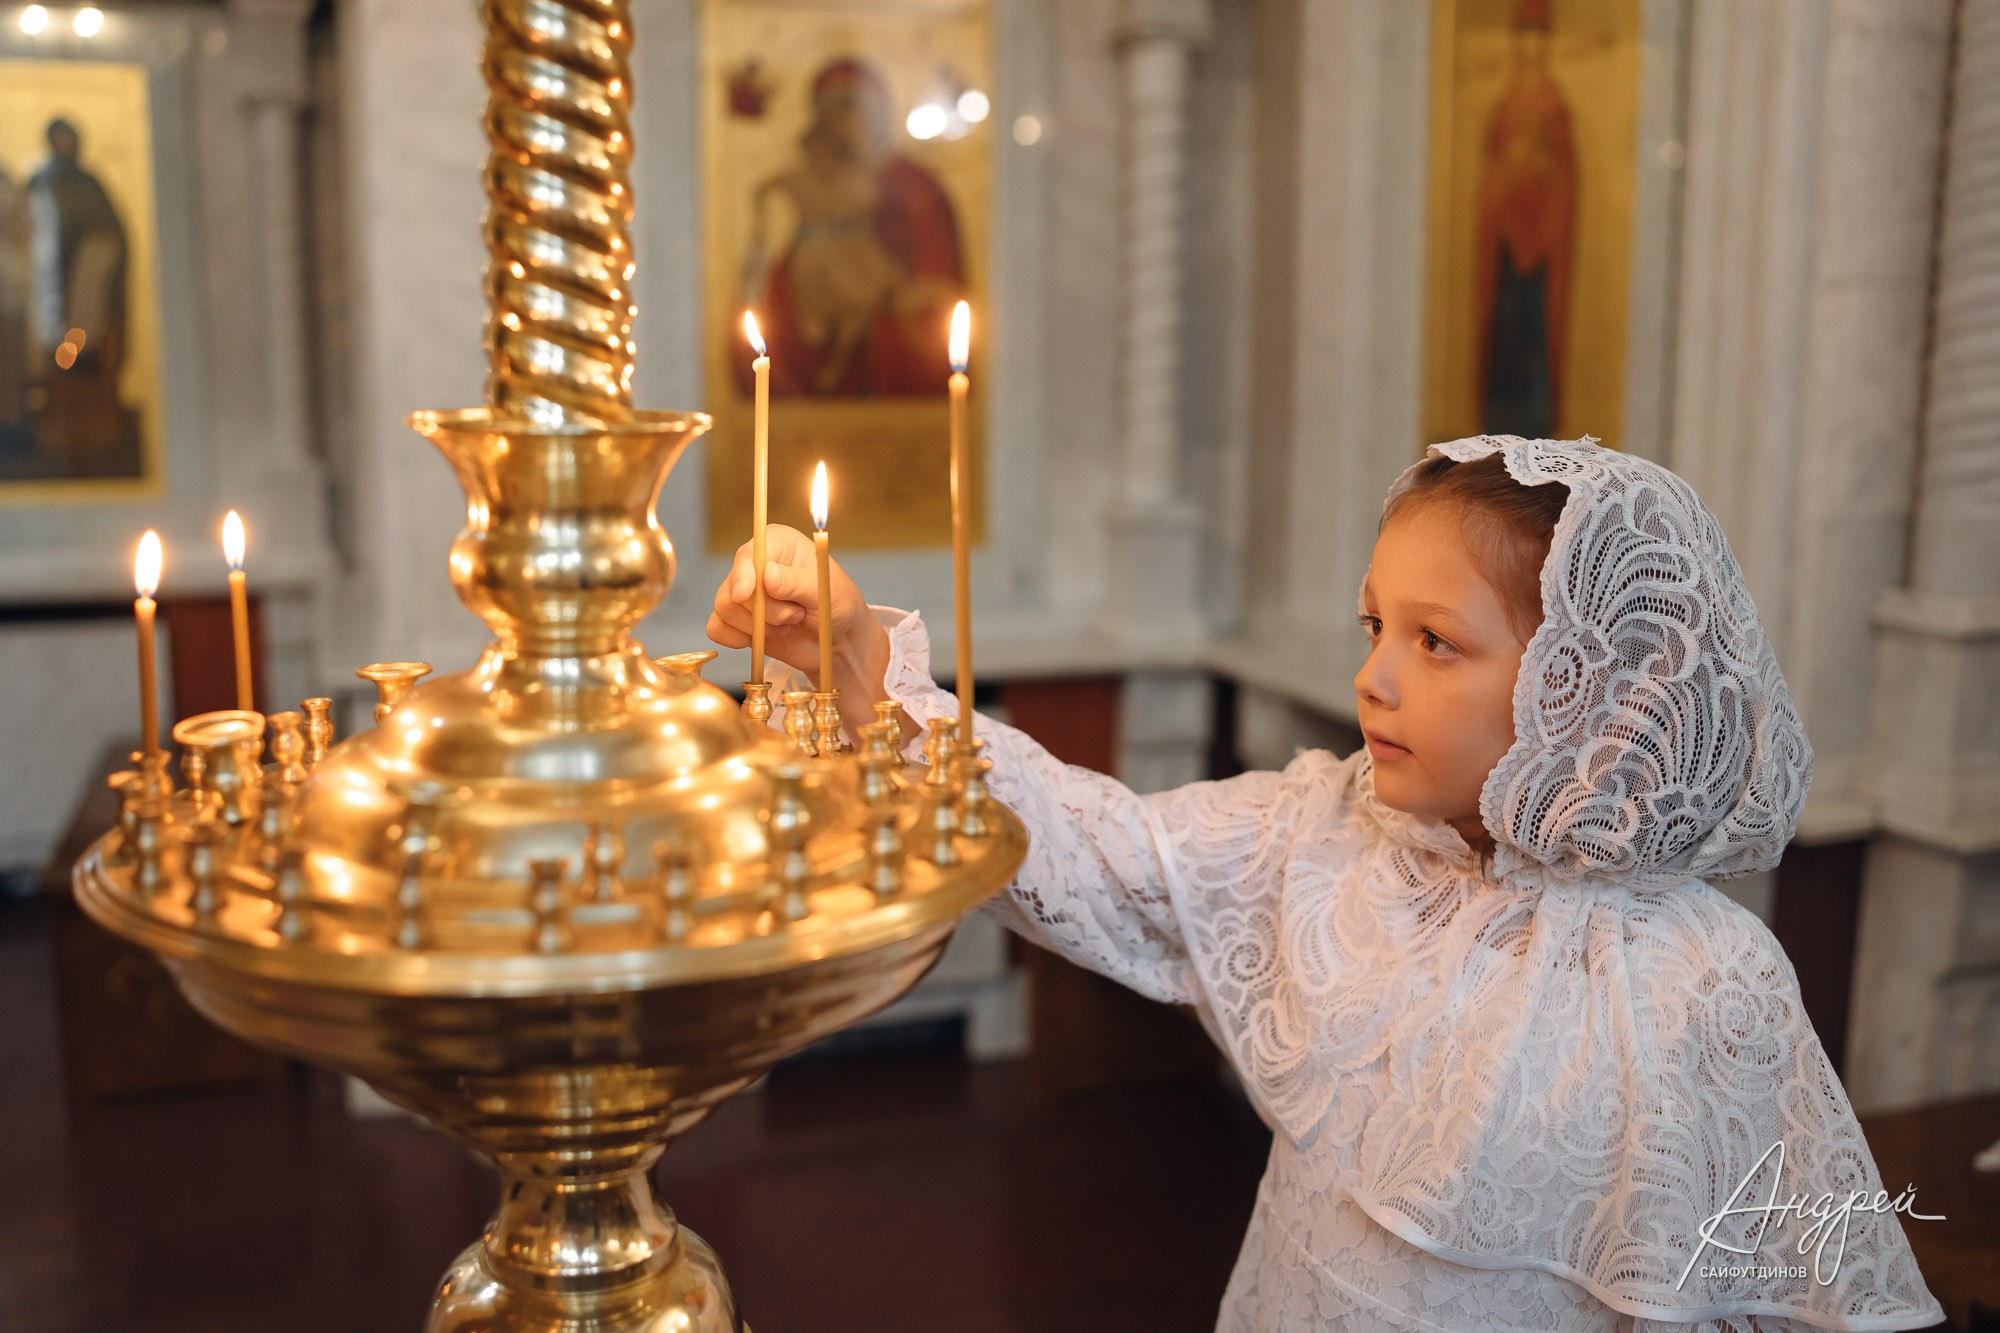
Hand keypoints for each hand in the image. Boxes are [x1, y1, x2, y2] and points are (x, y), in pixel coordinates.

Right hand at [706, 524, 876, 688]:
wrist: (838, 640)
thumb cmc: (836, 606)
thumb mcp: (825, 591)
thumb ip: (796, 583)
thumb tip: (767, 575)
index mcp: (778, 543)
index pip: (748, 554)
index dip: (743, 574)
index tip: (745, 594)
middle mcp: (756, 563)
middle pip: (734, 586)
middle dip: (766, 611)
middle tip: (797, 615)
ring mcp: (744, 591)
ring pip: (724, 608)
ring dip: (759, 626)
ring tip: (788, 624)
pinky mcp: (737, 618)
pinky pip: (717, 628)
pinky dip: (736, 638)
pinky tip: (763, 639)